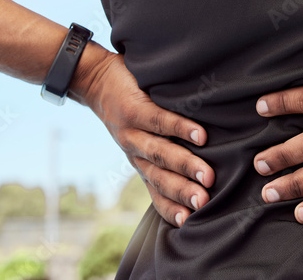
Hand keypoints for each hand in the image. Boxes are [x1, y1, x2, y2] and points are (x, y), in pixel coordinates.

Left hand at [72, 49, 214, 226]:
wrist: (94, 79)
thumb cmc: (128, 108)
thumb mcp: (142, 136)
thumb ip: (165, 150)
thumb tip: (206, 165)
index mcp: (140, 163)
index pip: (156, 193)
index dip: (171, 208)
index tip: (189, 223)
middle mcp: (134, 153)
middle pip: (159, 177)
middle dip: (182, 191)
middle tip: (204, 202)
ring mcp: (131, 132)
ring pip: (159, 152)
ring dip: (183, 165)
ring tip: (207, 175)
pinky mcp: (133, 109)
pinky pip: (159, 120)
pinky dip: (180, 128)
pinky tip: (201, 135)